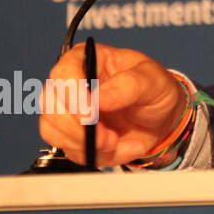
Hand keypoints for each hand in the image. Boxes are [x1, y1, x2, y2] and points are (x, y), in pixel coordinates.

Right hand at [38, 42, 187, 167]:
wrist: (163, 117)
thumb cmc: (155, 89)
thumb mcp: (152, 80)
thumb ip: (128, 85)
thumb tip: (98, 98)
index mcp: (88, 59)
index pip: (64, 72)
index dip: (72, 94)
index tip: (90, 113)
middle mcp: (72, 84)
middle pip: (50, 104)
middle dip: (77, 126)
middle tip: (106, 137)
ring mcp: (68, 111)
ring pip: (53, 130)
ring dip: (84, 143)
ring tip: (114, 142)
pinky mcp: (72, 135)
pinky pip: (70, 150)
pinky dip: (94, 154)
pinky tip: (116, 147)